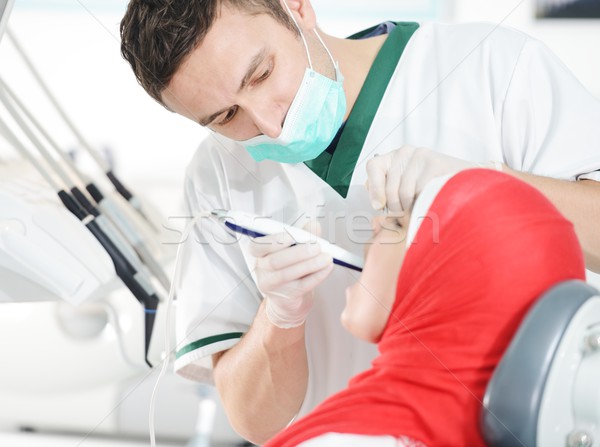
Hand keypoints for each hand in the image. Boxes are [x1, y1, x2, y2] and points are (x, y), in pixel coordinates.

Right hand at [248, 227, 333, 328]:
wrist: (288, 295)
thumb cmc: (288, 266)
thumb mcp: (292, 247)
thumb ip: (302, 234)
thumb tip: (313, 225)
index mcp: (259, 253)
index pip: (257, 247)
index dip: (273, 241)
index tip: (291, 236)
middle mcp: (261, 270)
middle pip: (274, 261)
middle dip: (298, 253)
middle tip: (316, 247)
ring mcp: (271, 285)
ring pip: (287, 275)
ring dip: (309, 264)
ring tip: (326, 257)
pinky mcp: (285, 296)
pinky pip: (302, 286)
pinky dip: (317, 276)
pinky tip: (327, 268)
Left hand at [365, 145, 501, 211]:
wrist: (469, 183)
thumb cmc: (434, 190)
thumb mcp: (408, 190)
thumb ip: (388, 192)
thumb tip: (374, 203)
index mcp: (394, 157)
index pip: (373, 166)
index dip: (374, 189)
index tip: (378, 206)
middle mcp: (405, 152)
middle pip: (389, 187)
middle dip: (397, 208)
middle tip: (408, 214)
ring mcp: (420, 155)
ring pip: (404, 193)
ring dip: (412, 208)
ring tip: (424, 206)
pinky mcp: (434, 162)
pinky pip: (420, 192)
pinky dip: (425, 203)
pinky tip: (434, 200)